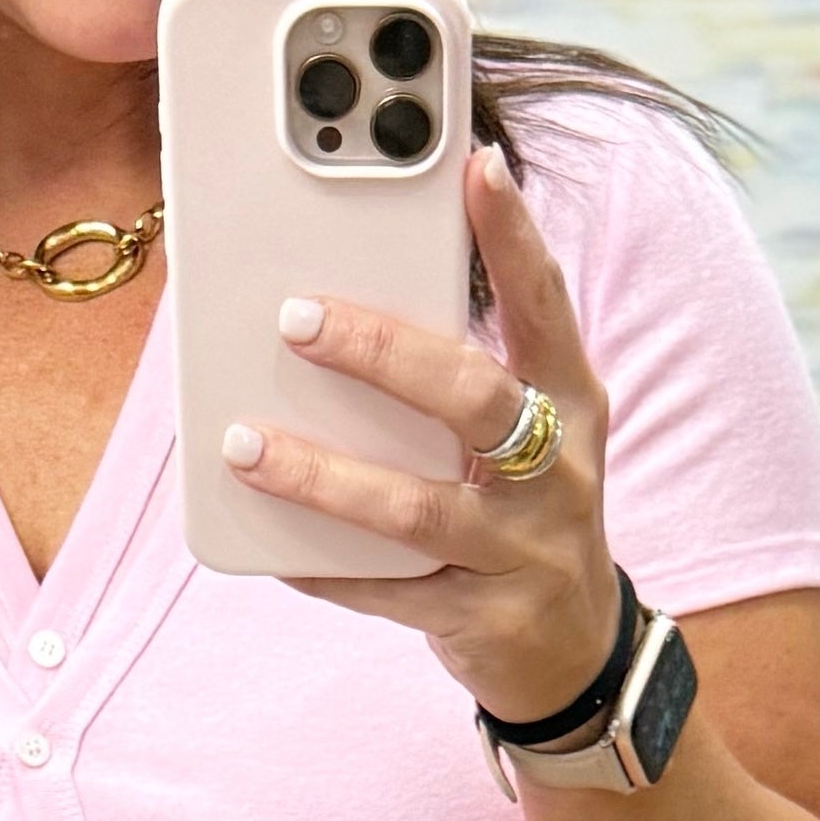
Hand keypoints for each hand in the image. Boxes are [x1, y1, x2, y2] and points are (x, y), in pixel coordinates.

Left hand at [221, 145, 624, 729]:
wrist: (574, 654)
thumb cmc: (526, 516)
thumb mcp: (528, 439)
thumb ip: (463, 379)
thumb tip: (344, 310)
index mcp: (571, 404)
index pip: (545, 307)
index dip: (515, 237)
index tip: (476, 166)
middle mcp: (560, 472)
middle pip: (472, 398)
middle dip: (382, 353)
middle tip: (296, 319)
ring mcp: (523, 551)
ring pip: (417, 507)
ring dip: (323, 475)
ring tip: (245, 443)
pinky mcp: (483, 620)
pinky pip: (389, 591)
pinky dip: (326, 568)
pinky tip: (271, 548)